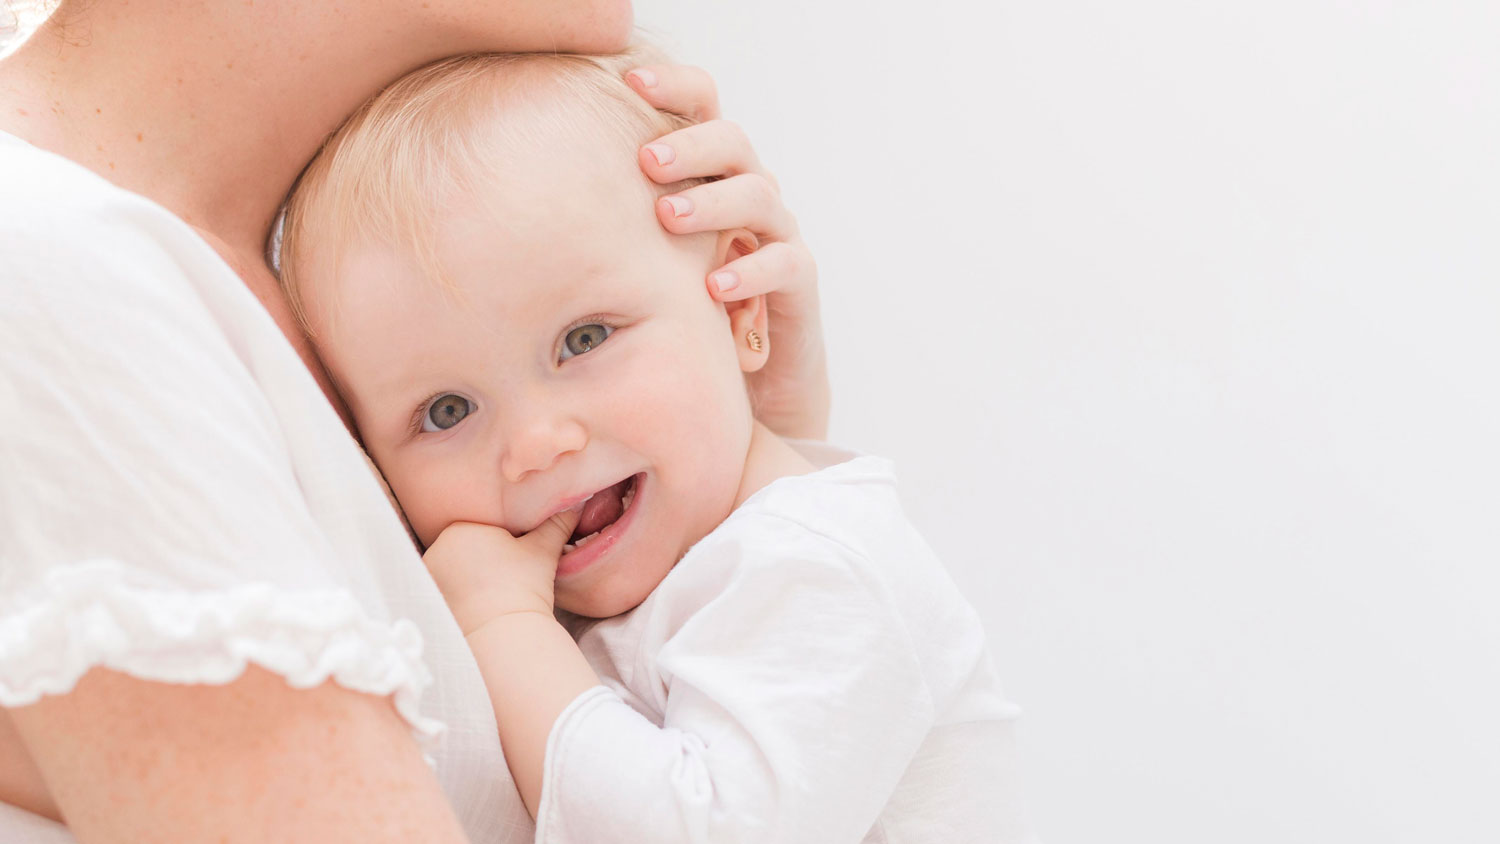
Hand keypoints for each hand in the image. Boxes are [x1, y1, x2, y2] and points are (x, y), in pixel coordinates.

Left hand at [421, 509, 580, 634]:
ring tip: (488, 588)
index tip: (512, 555)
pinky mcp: (427, 600)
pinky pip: (443, 588)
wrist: (505, 633)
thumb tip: (575, 503)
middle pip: (463, 545)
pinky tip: (475, 601)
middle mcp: (436, 548)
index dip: (498, 539)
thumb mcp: (543, 550)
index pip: (480, 526)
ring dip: (466, 574)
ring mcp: (429, 575)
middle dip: (479, 555)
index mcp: (460, 528)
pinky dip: (456, 592)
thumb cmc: (524, 587)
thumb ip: (556, 523)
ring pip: (452, 567)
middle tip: (502, 573)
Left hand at [626, 64, 830, 440]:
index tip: (630, 82)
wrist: (746, 385)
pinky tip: (714, 285)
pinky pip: (785, 262)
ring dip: (712, 202)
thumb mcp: (639, 259)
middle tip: (645, 162)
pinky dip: (750, 270)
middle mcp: (747, 195)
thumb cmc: (679, 314)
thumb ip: (609, 222)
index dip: (674, 88)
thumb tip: (526, 193)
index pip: (703, 110)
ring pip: (759, 195)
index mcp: (710, 175)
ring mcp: (776, 235)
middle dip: (690, 145)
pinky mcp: (798, 284)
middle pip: (734, 142)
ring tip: (669, 218)